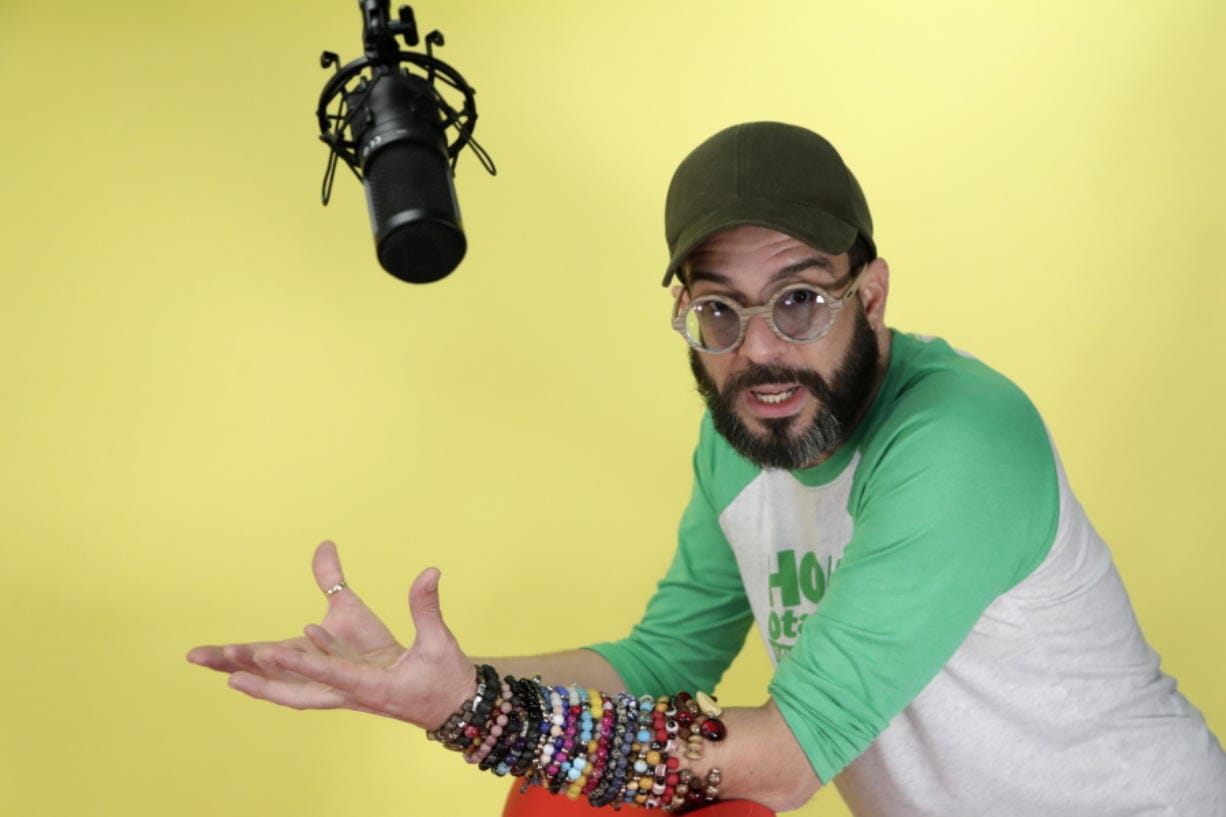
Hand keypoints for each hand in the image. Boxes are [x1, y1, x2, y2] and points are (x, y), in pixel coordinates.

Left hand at [186, 541, 475, 729]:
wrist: (451, 708)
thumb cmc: (445, 679)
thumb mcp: (438, 643)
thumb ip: (426, 606)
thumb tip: (429, 571)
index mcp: (371, 687)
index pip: (329, 674)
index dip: (300, 662)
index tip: (269, 650)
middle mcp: (349, 695)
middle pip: (294, 693)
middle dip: (259, 681)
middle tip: (220, 665)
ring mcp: (344, 696)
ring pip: (293, 693)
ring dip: (260, 682)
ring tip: (224, 668)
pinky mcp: (344, 690)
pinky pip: (304, 686)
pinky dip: (279, 676)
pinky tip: (262, 658)